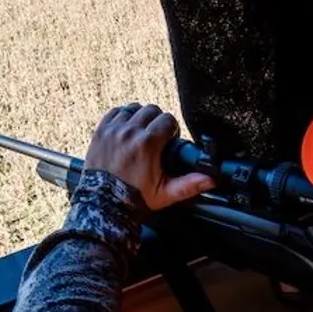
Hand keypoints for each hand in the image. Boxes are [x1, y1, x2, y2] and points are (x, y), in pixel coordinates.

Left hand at [84, 104, 215, 211]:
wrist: (104, 203)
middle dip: (157, 122)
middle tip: (156, 137)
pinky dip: (122, 117)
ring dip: (140, 117)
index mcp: (148, 143)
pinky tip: (126, 129)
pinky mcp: (101, 131)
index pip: (168, 120)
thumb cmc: (134, 198)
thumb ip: (189, 184)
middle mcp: (130, 132)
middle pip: (151, 110)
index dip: (171, 130)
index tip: (168, 141)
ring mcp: (114, 130)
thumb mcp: (165, 193)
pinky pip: (115, 112)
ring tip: (141, 132)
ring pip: (133, 108)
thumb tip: (211, 179)